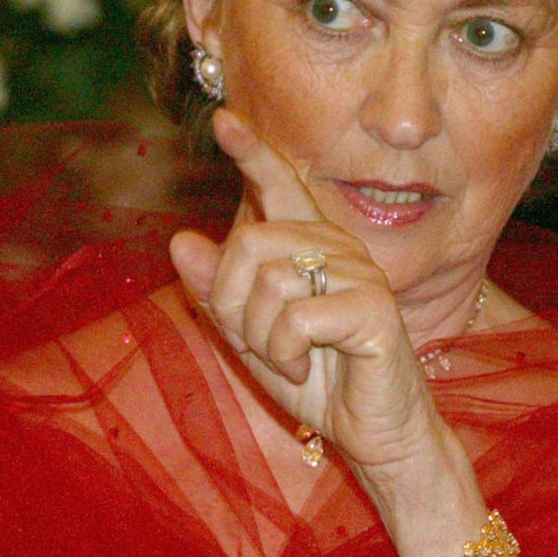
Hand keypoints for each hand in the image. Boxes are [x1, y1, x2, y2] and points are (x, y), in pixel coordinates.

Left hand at [168, 108, 450, 492]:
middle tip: (260, 346)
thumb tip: (180, 241)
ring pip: (270, 280)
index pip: (278, 188)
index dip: (252, 153)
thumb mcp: (253, 341)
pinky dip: (284, 353)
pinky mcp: (374, 309)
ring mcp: (360, 275)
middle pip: (250, 242)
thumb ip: (219, 294)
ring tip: (290, 362)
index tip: (224, 120)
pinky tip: (305, 370)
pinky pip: (297, 315)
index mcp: (311, 249)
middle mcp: (337, 249)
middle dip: (234, 304)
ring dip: (262, 337)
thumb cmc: (321, 387)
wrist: (376, 436)